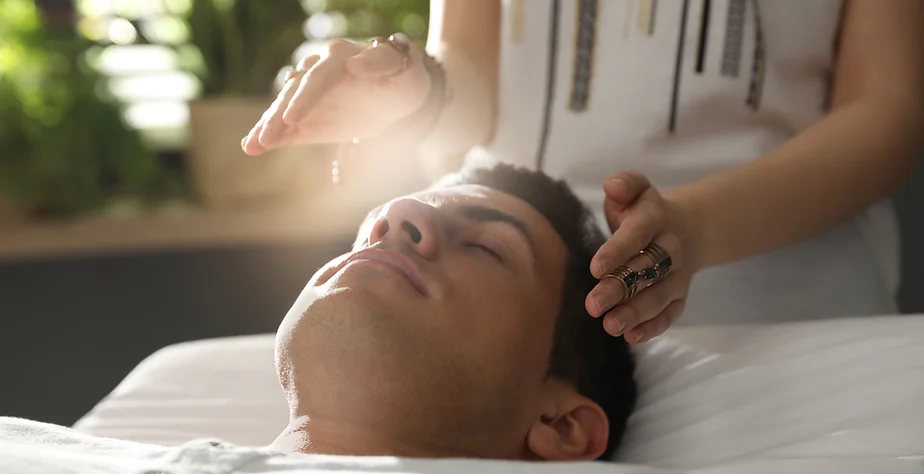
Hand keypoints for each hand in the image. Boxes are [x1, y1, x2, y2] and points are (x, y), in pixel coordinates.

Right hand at [242, 36, 431, 154]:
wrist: (398, 98)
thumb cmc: (403, 79)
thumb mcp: (402, 69)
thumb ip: (381, 62)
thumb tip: (354, 62)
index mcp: (337, 58)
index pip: (317, 78)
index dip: (304, 98)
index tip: (292, 118)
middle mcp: (315, 73)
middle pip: (292, 95)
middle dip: (279, 118)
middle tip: (267, 138)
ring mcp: (309, 97)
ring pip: (284, 110)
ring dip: (267, 128)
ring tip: (253, 145)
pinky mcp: (306, 118)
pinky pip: (286, 128)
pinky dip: (269, 136)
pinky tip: (252, 147)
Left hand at [584, 171, 703, 343]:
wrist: (688, 227)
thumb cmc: (644, 210)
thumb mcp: (635, 188)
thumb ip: (624, 183)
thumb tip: (612, 186)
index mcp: (656, 217)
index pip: (638, 234)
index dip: (617, 250)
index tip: (595, 268)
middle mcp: (672, 247)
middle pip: (647, 269)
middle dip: (620, 288)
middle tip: (592, 305)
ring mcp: (678, 274)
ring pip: (660, 295)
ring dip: (635, 312)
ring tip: (610, 325)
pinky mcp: (680, 295)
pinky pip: (671, 313)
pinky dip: (654, 327)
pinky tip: (631, 336)